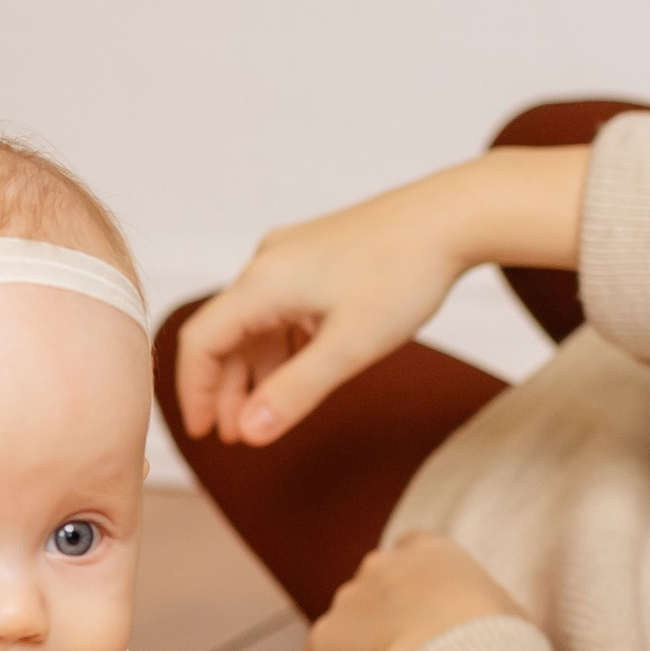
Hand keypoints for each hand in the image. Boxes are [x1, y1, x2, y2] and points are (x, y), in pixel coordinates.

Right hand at [174, 146, 590, 444]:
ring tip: (267, 412)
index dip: (195, 391)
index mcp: (262, 283)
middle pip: (224, 333)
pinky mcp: (316, 255)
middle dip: (226, 388)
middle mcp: (266, 264)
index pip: (201, 342)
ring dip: (255, 370)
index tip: (203, 433)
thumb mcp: (349, 348)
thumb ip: (294, 392)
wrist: (454, 215)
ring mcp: (290, 256)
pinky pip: (281, 308)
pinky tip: (299, 371)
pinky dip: (280, 346)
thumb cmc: (404, 274)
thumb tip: (250, 433)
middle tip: (237, 435)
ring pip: (254, 322)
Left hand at [303, 532, 525, 650]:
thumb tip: (493, 637)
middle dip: (383, 615)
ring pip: (347, 624)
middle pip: (374, 587)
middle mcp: (383, 564)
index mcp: (432, 550)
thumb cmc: (497, 641)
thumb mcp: (511, 614)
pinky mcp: (326, 638)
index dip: (413, 586)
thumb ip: (489, 612)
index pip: (412, 552)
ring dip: (358, 648)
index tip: (421, 613)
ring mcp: (350, 599)